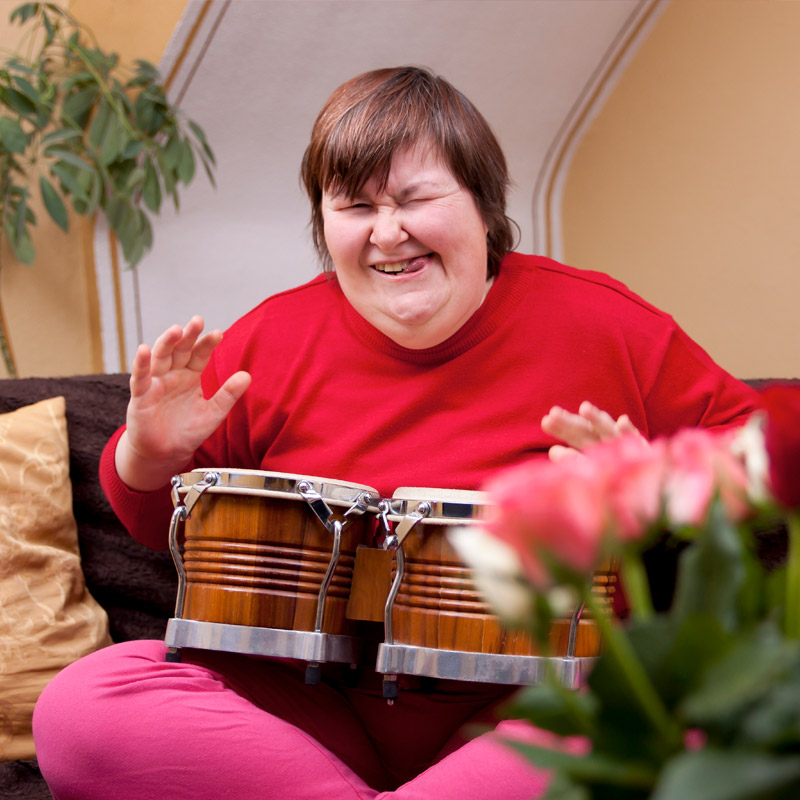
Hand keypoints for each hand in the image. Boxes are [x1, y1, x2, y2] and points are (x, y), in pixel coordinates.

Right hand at [115, 316, 250, 490]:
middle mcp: (172, 375)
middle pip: (180, 350)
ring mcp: (156, 383)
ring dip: (166, 342)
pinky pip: (139, 378)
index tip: (219, 333)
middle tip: (198, 321)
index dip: (207, 344)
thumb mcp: (213, 413)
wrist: (166, 453)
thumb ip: (228, 394)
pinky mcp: (140, 396)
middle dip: (188, 336)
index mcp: (190, 376)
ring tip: (176, 330)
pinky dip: (140, 364)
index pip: (199, 354)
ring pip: (160, 358)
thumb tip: (247, 375)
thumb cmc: (188, 431)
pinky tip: (143, 350)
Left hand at [541, 401, 645, 460]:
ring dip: (597, 418)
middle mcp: (604, 438)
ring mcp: (622, 441)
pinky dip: (628, 429)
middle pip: (585, 429)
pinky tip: (622, 421)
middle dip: (571, 421)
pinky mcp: (641, 448)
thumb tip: (552, 451)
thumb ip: (572, 459)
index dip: (561, 427)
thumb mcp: (592, 466)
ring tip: (584, 408)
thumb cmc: (616, 470)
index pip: (573, 434)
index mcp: (591, 442)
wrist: (651, 476)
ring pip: (608, 429)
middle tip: (554, 414)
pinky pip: (633, 439)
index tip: (546, 421)